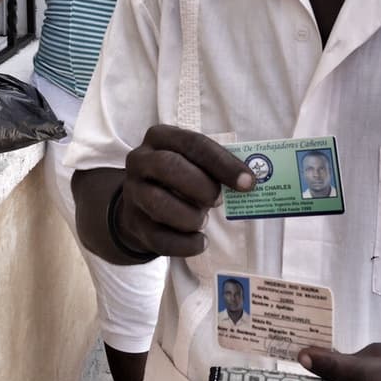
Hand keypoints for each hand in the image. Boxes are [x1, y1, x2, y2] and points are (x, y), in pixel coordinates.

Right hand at [117, 125, 253, 256]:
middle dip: (202, 186)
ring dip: (190, 216)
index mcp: (160, 137)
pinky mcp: (133, 222)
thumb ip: (216, 168)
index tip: (248, 183)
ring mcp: (132, 192)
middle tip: (219, 200)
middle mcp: (140, 160)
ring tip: (203, 220)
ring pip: (159, 204)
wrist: (143, 205)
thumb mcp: (193, 162)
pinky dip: (185, 244)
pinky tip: (200, 242)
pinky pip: (159, 237)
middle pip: (169, 167)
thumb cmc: (179, 177)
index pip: (194, 144)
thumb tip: (248, 182)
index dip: (223, 164)